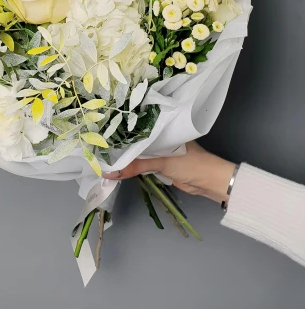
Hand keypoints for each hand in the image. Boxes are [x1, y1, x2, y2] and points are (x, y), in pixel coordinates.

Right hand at [103, 141, 235, 203]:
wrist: (210, 182)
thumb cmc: (191, 164)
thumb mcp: (162, 162)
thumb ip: (136, 166)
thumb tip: (109, 173)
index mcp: (163, 128)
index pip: (139, 125)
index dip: (122, 130)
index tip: (102, 131)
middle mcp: (161, 137)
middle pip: (137, 140)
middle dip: (121, 144)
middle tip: (99, 144)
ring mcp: (161, 151)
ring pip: (139, 152)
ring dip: (127, 156)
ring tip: (104, 155)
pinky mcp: (162, 164)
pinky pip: (143, 163)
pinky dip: (134, 165)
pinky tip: (119, 165)